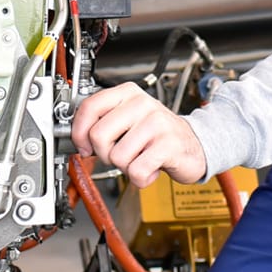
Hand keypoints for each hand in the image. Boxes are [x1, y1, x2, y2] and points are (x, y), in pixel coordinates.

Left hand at [71, 82, 207, 186]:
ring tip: (139, 158)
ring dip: (125, 167)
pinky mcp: (168, 145)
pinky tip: (150, 168)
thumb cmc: (155, 134)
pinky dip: (141, 178)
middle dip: (104, 153)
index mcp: (127, 93)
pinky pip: (136, 171)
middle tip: (118, 154)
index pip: (89, 106)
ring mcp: (156, 123)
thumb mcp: (128, 119)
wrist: (193, 145)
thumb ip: (103, 122)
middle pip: (98, 135)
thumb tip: (78, 139)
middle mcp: (141, 104)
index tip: (82, 145)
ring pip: (116, 156)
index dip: (78, 131)